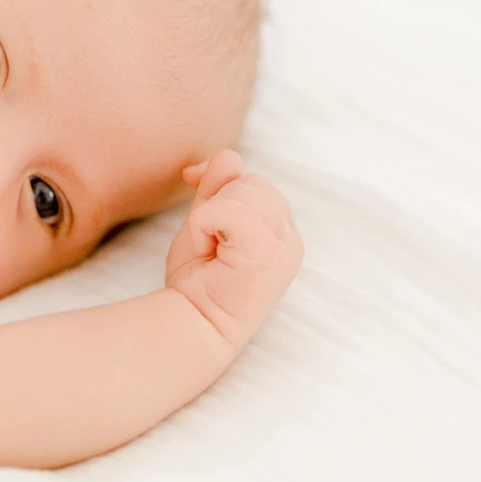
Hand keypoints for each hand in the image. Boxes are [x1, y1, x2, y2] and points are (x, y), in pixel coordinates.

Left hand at [165, 151, 302, 353]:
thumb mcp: (206, 225)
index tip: (197, 198)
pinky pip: (229, 210)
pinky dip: (205, 224)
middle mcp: (290, 240)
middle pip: (253, 182)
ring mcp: (283, 248)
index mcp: (281, 232)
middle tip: (208, 242)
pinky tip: (206, 250)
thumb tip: (227, 156)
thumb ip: (217, 190)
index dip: (222, 185)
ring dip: (210, 215)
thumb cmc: (197, 283)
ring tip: (209, 249)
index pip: (256, 183)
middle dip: (218, 202)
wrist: (191, 325)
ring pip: (243, 191)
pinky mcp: (268, 255)